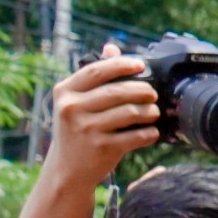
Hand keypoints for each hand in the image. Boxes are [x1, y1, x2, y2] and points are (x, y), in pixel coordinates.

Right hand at [42, 46, 160, 188]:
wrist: (67, 169)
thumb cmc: (76, 129)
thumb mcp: (75, 102)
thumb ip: (93, 76)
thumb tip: (112, 48)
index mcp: (64, 92)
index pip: (95, 71)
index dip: (120, 65)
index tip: (140, 65)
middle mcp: (71, 108)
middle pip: (117, 92)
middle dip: (141, 90)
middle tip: (153, 93)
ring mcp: (86, 129)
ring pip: (129, 112)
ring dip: (148, 111)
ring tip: (153, 111)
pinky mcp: (101, 148)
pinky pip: (135, 136)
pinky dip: (148, 133)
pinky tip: (152, 132)